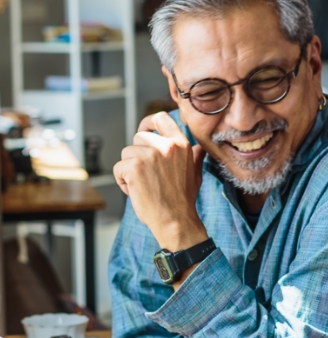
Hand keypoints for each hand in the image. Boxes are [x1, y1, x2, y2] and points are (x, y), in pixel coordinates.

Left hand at [113, 111, 206, 251]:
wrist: (175, 220)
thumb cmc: (183, 199)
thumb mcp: (195, 173)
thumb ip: (195, 157)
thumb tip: (200, 148)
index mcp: (181, 144)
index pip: (161, 118)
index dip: (149, 122)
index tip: (145, 129)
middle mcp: (166, 145)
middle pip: (139, 137)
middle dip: (137, 155)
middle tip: (147, 174)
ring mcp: (149, 155)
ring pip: (126, 153)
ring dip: (129, 169)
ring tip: (142, 184)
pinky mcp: (134, 167)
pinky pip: (118, 168)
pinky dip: (122, 181)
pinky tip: (135, 191)